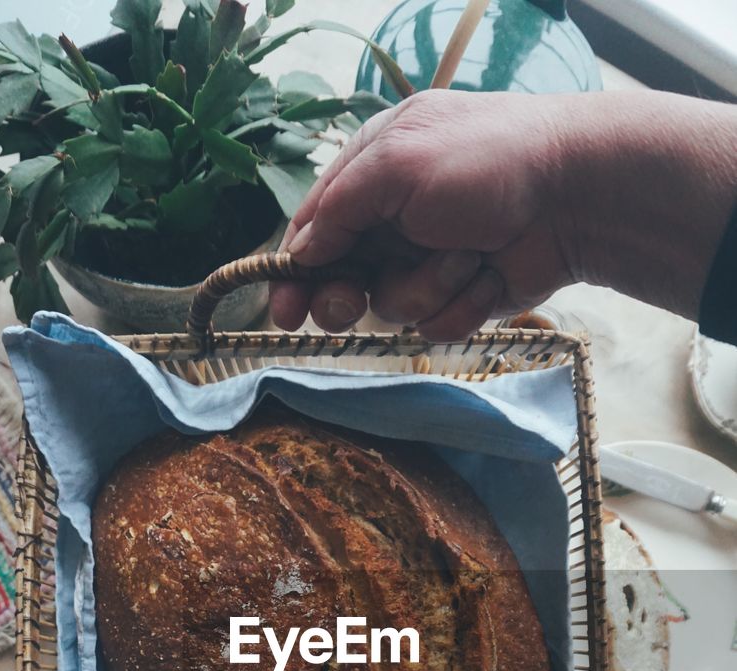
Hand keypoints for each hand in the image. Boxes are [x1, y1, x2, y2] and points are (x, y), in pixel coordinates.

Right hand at [271, 89, 736, 339]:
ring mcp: (429, 259)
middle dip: (343, 297)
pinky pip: (436, 324)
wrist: (575, 196)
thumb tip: (297, 250)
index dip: (293, 273)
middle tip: (344, 306)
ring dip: (425, 288)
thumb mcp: (397, 164)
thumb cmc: (487, 162)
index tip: (280, 311)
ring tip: (465, 256)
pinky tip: (489, 275)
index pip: (314, 230)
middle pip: (341, 281)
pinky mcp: (461, 295)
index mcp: (374, 172)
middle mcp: (396, 218)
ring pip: (391, 307)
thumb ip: (338, 208)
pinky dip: (461, 303)